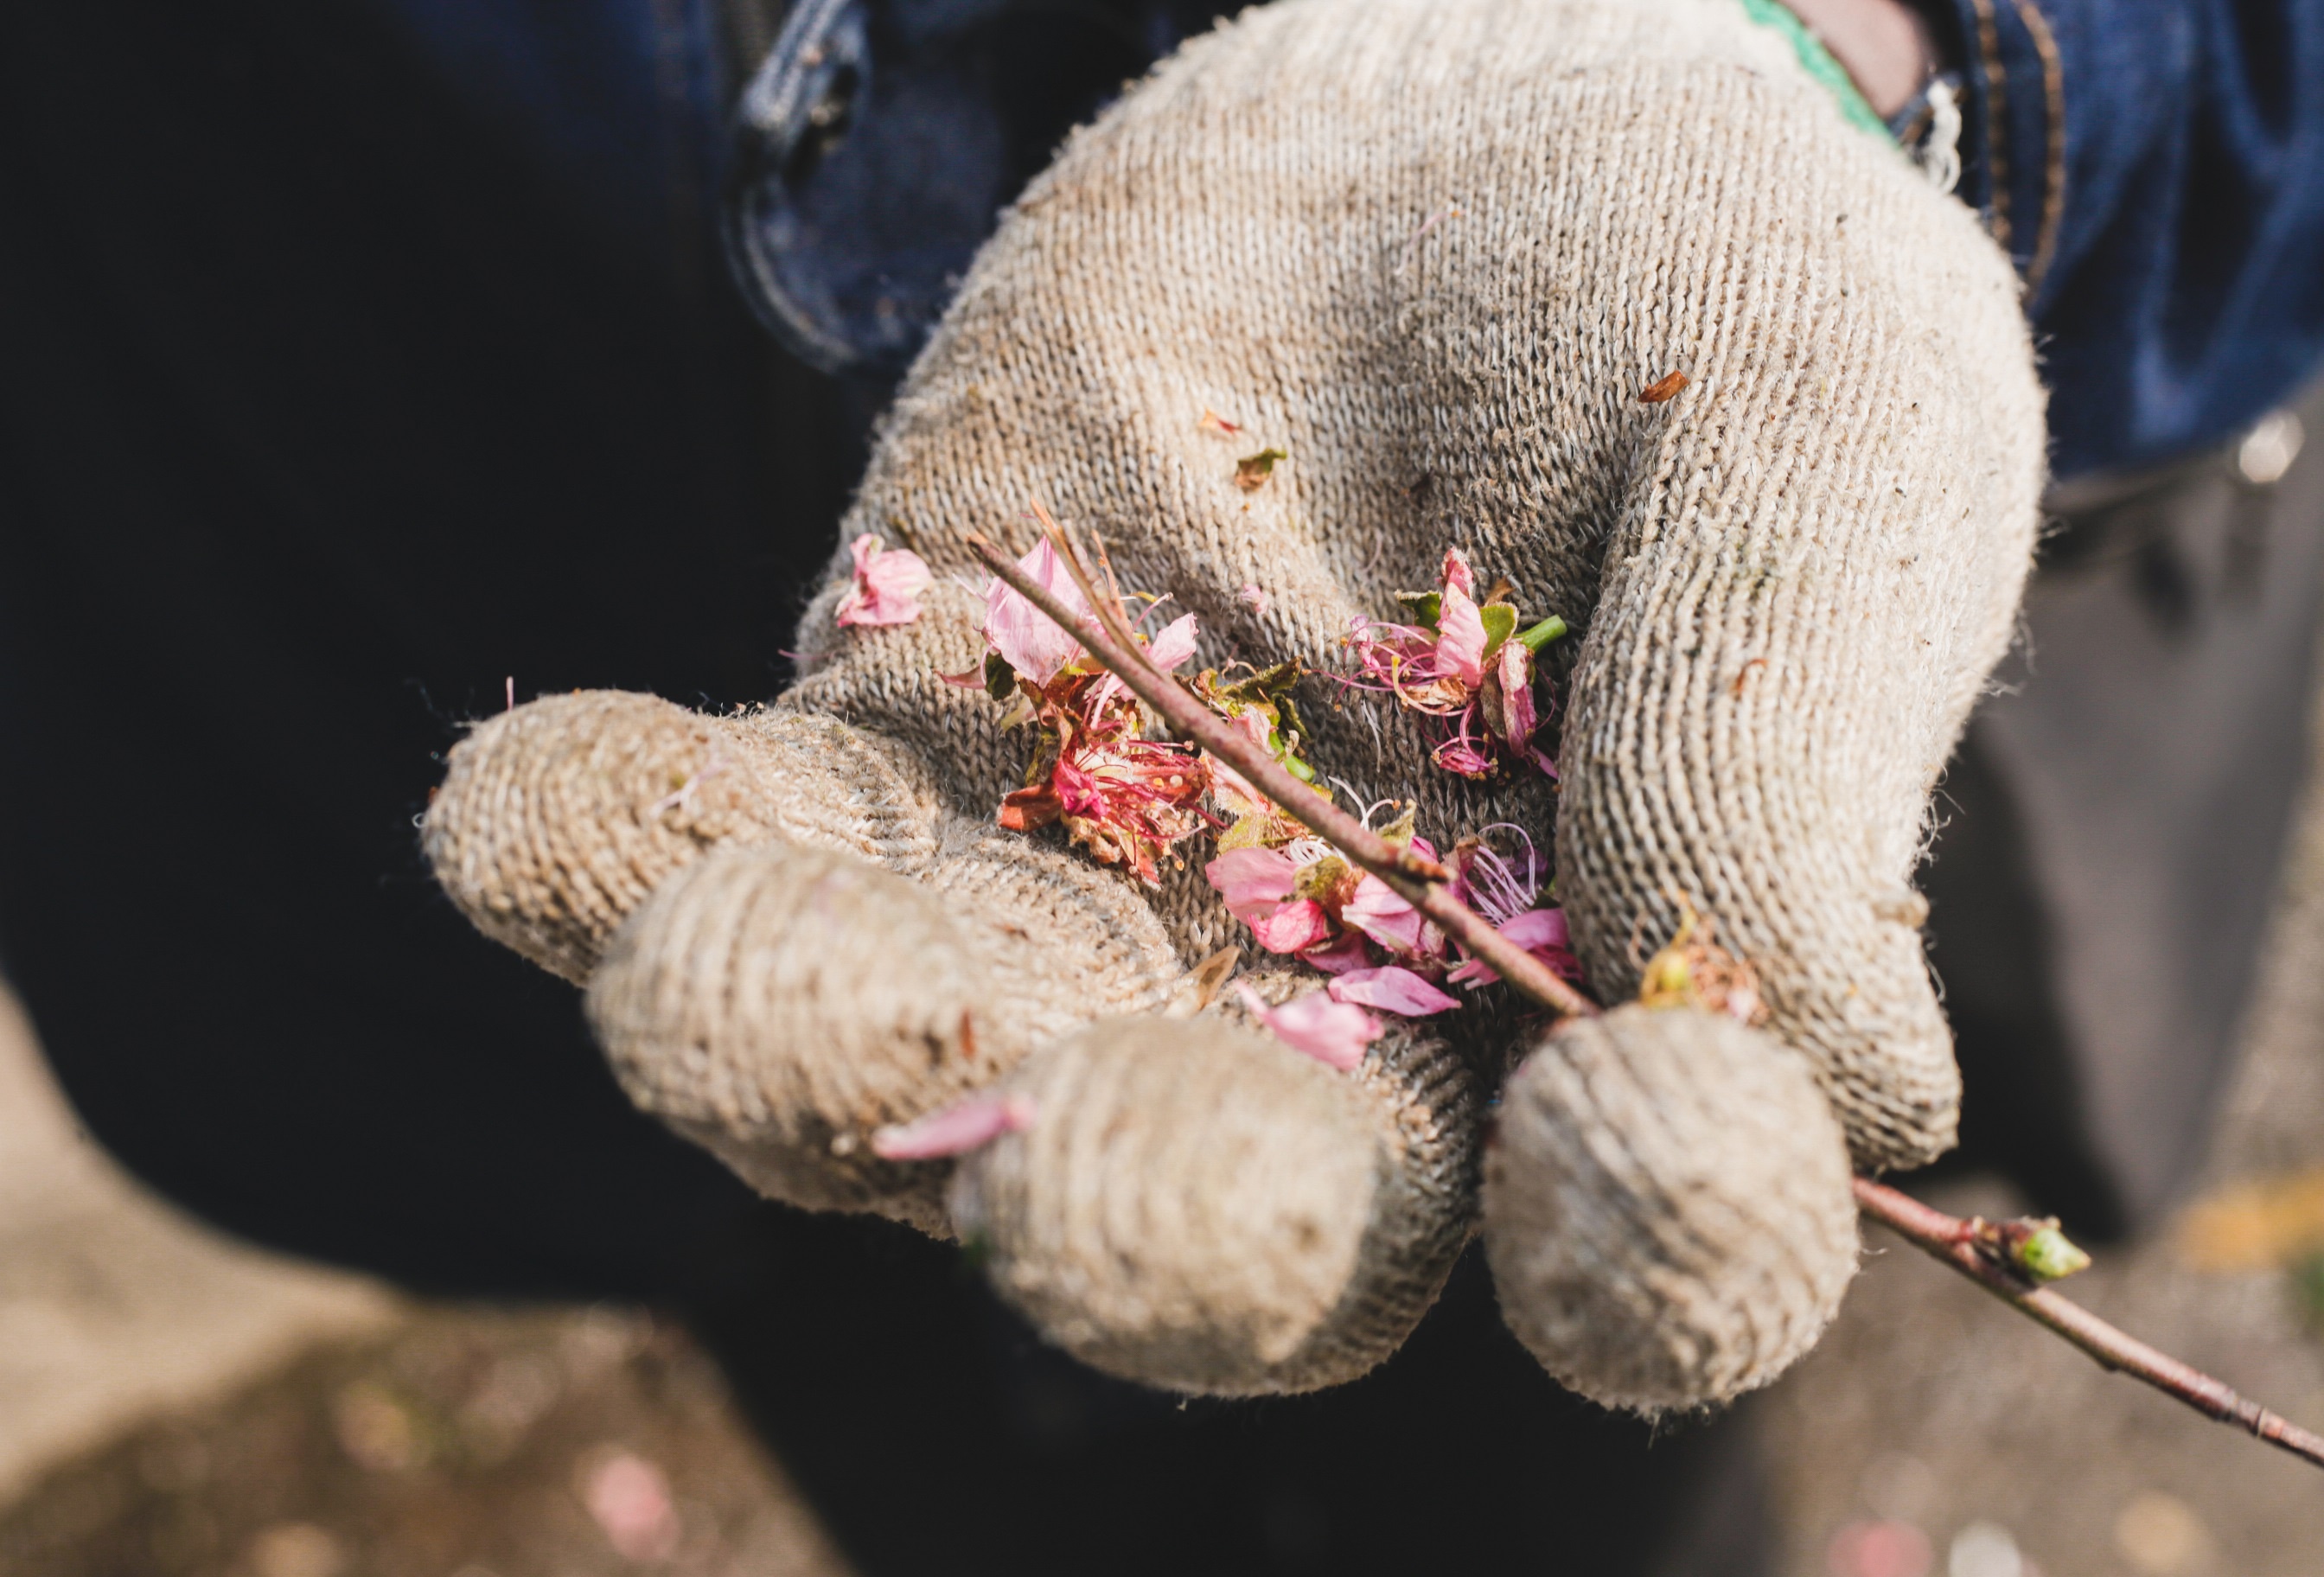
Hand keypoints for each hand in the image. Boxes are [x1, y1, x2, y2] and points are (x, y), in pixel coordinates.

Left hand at [428, 0, 2041, 1409]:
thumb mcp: (1821, 451)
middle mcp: (1314, 1030)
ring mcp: (1074, 887)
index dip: (1654, 1235)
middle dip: (1136, 1217)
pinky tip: (523, 812)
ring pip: (925, 1054)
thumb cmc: (1712, 294)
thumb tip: (1846, 1096)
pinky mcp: (895, 734)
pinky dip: (623, 845)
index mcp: (1597, 1023)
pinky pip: (743, 838)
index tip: (1648, 1141)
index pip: (1634, 1232)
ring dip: (805, 1051)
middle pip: (1220, 1216)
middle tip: (1072, 1170)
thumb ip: (1795, 757)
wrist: (1479, 116)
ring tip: (715, 985)